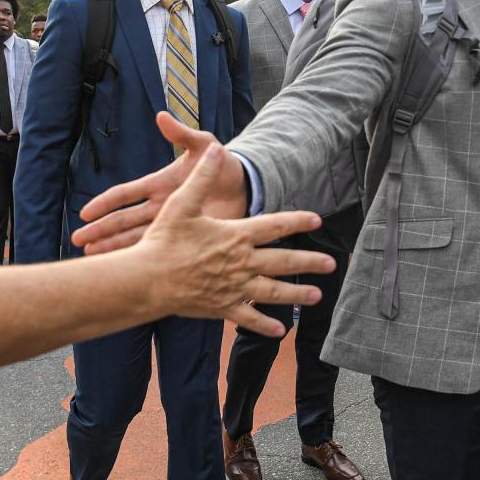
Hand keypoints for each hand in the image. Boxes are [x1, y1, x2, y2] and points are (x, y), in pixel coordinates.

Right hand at [73, 112, 247, 253]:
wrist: (245, 186)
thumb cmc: (222, 164)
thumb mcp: (204, 146)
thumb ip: (183, 134)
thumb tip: (162, 115)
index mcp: (160, 184)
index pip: (126, 193)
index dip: (105, 202)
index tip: (85, 213)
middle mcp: (161, 205)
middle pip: (124, 219)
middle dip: (101, 230)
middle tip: (79, 241)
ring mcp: (172, 223)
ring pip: (136, 237)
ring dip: (114, 247)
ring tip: (92, 258)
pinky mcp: (186, 237)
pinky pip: (159, 249)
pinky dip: (142, 257)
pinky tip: (125, 270)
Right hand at [125, 144, 333, 336]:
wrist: (147, 280)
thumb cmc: (163, 241)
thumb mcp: (182, 203)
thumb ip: (202, 177)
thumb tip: (216, 149)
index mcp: (236, 236)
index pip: (275, 226)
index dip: (297, 221)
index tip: (317, 219)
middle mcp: (242, 263)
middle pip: (283, 262)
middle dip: (310, 262)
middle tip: (332, 264)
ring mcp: (234, 288)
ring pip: (273, 292)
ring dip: (297, 294)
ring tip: (317, 296)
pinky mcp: (223, 308)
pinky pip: (249, 318)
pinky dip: (265, 325)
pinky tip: (280, 330)